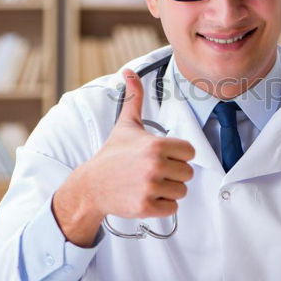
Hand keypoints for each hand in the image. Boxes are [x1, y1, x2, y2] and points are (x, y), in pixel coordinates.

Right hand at [53, 69, 194, 245]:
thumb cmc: (112, 155)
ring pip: (181, 191)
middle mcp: (154, 165)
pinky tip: (146, 196)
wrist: (91, 185)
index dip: (178, 155)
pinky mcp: (146, 207)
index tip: (163, 156)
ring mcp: (150, 187)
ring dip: (168, 190)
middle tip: (153, 172)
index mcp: (156, 145)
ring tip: (149, 184)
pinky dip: (162, 206)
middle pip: (187, 173)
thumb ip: (134, 98)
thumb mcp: (125, 125)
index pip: (190, 152)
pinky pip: (172, 208)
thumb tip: (129, 72)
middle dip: (173, 174)